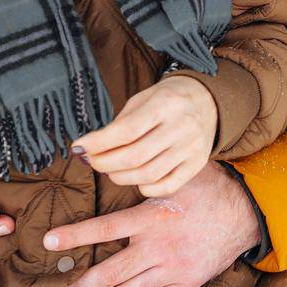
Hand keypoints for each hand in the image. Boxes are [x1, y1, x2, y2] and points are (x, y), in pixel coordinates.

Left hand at [43, 163, 259, 286]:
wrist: (248, 212)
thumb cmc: (211, 188)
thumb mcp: (178, 174)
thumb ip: (148, 176)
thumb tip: (118, 165)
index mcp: (152, 217)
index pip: (104, 228)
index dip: (75, 235)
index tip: (49, 242)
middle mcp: (158, 246)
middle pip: (112, 271)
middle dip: (83, 285)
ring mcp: (172, 269)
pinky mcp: (186, 284)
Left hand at [72, 75, 216, 196]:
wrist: (208, 101)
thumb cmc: (167, 99)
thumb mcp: (143, 99)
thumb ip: (120, 124)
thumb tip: (89, 149)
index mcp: (166, 103)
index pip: (126, 130)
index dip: (98, 143)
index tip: (78, 148)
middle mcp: (182, 126)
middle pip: (134, 156)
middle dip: (104, 163)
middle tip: (92, 161)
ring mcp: (192, 148)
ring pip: (148, 175)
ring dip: (120, 177)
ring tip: (110, 170)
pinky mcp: (197, 164)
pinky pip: (167, 186)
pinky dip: (145, 187)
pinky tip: (135, 179)